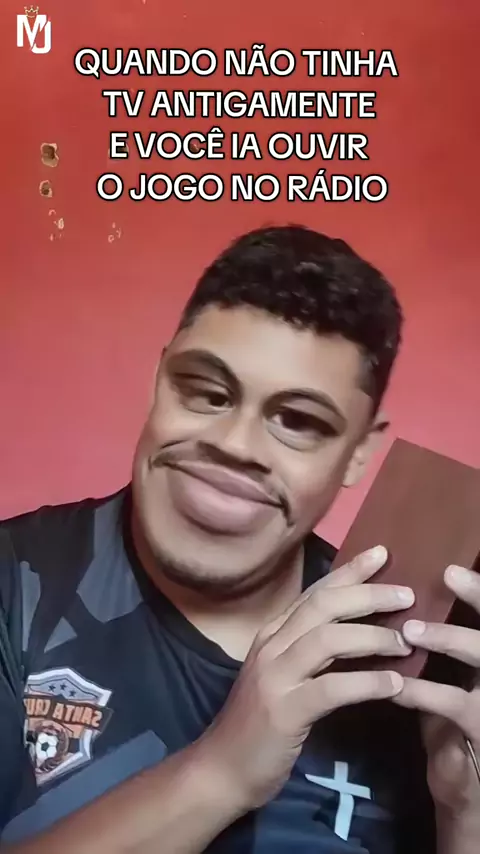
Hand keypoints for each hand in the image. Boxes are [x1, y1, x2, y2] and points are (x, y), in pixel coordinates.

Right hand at [200, 546, 413, 810]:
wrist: (222, 767)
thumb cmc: (258, 721)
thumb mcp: (282, 673)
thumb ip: (311, 649)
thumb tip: (359, 629)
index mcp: (272, 632)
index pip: (315, 592)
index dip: (349, 571)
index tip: (381, 553)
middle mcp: (271, 645)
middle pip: (324, 605)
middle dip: (368, 594)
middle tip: (407, 594)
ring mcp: (275, 676)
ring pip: (328, 639)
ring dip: (372, 636)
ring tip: (405, 642)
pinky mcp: (284, 710)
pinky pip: (332, 687)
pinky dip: (367, 682)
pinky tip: (393, 684)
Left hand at [393, 565, 479, 815]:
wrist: (468, 795)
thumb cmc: (458, 729)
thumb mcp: (459, 681)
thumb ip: (444, 644)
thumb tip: (409, 596)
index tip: (456, 564)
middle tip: (449, 574)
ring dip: (450, 639)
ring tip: (412, 629)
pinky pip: (455, 703)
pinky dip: (424, 691)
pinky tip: (396, 686)